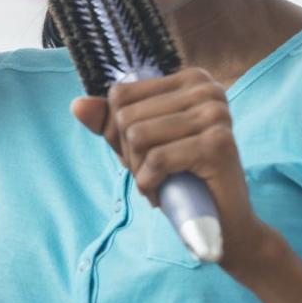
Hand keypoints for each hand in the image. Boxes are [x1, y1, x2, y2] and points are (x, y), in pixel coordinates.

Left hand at [71, 67, 271, 273]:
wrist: (224, 223)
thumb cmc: (180, 178)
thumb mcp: (140, 146)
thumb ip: (110, 122)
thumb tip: (76, 105)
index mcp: (192, 79)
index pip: (121, 95)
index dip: (116, 131)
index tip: (140, 153)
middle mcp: (207, 89)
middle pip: (126, 116)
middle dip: (128, 154)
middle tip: (151, 174)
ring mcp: (216, 114)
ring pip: (137, 136)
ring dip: (139, 171)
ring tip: (159, 183)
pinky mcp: (218, 144)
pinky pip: (156, 159)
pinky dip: (150, 184)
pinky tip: (165, 193)